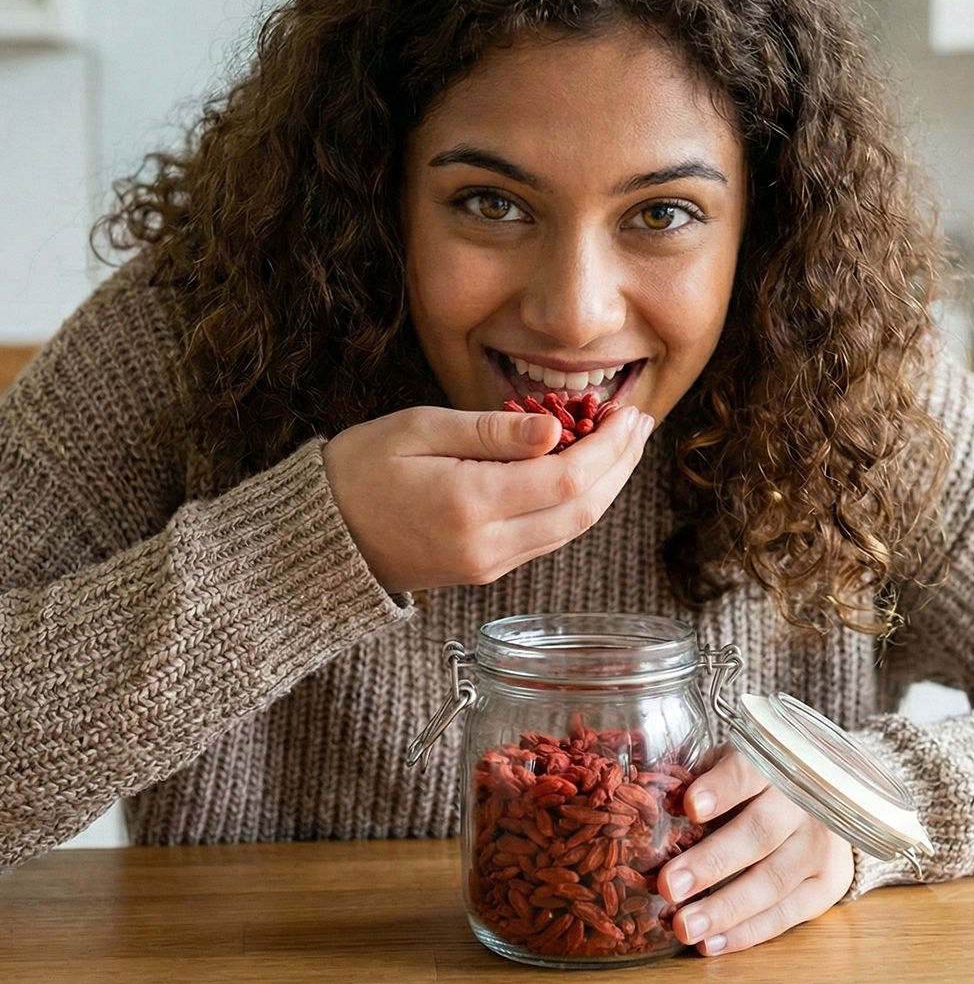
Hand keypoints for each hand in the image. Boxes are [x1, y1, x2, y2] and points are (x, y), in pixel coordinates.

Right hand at [322, 404, 653, 592]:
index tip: (628, 412)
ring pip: (572, 529)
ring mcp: (489, 564)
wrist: (323, 538)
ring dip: (606, 486)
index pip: (568, 476)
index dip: (610, 446)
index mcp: (470, 503)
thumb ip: (491, 432)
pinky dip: (577, 504)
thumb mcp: (418, 429)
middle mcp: (488, 545)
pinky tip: (586, 473)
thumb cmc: (361, 470)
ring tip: (624, 444)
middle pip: (583, 509)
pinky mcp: (486, 570)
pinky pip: (549, 539)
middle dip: (621, 465)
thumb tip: (555, 428)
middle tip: (640, 423)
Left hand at [657, 742, 854, 954]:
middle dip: (711, 863)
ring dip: (725, 909)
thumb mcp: (728, 763)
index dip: (721, 789)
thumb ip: (697, 778)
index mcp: (773, 763)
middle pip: (759, 833)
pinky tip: (711, 942)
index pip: (748, 772)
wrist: (821, 797)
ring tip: (684, 926)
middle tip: (669, 886)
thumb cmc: (756, 780)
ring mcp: (819, 845)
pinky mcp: (827, 884)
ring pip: (773, 881)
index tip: (690, 806)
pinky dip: (747, 932)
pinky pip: (787, 914)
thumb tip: (656, 802)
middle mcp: (801, 803)